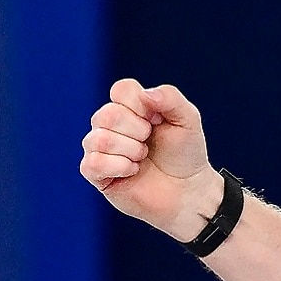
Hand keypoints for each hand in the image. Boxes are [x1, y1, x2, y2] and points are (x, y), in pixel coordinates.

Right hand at [80, 80, 224, 242]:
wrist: (186, 191)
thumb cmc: (184, 154)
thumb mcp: (188, 120)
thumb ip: (171, 98)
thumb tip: (145, 95)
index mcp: (129, 105)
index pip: (121, 90)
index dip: (141, 106)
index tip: (158, 120)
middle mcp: (109, 123)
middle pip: (108, 114)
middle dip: (137, 131)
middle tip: (149, 143)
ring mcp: (99, 147)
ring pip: (99, 139)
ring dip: (130, 151)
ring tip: (141, 158)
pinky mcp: (95, 173)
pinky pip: (92, 163)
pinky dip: (118, 167)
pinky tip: (132, 171)